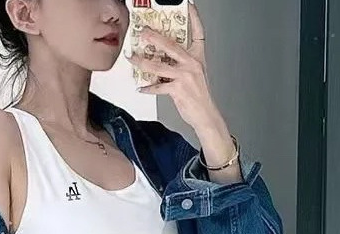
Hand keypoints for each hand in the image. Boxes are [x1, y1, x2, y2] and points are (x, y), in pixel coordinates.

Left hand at [127, 4, 230, 156]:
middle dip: (154, 37)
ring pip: (159, 66)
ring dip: (142, 62)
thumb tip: (161, 60)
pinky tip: (141, 88)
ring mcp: (185, 76)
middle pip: (170, 45)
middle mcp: (191, 64)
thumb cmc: (199, 97)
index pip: (199, 33)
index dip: (194, 18)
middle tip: (142, 32)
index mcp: (197, 58)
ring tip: (133, 58)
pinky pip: (158, 86)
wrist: (206, 116)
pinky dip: (148, 88)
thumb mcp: (194, 75)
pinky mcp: (178, 89)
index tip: (190, 6)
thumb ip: (180, 65)